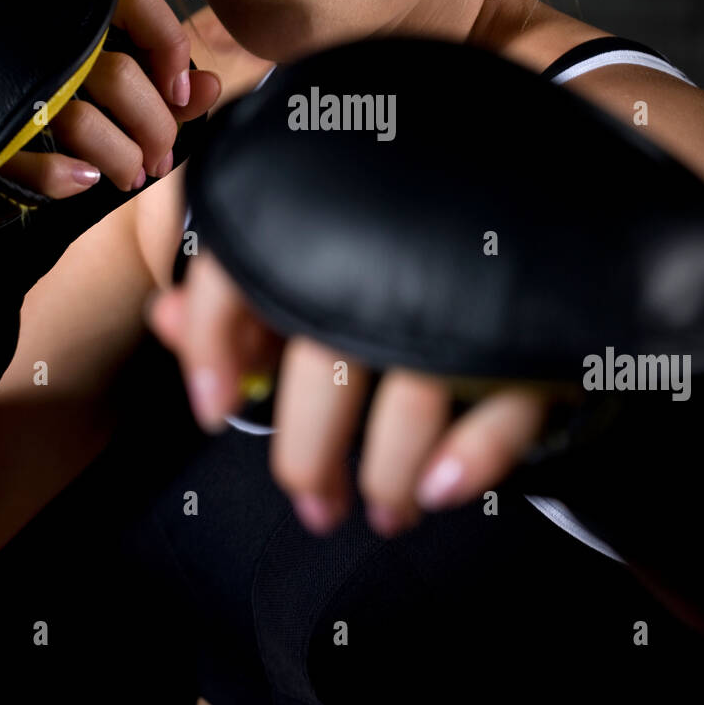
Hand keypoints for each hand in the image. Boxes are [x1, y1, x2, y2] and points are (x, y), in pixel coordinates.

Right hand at [0, 0, 220, 198]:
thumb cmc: (69, 97)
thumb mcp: (124, 88)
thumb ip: (170, 89)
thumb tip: (210, 88)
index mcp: (82, 15)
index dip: (169, 43)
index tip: (179, 93)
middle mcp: (46, 40)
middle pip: (121, 77)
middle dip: (155, 128)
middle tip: (160, 158)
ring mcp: (13, 86)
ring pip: (82, 122)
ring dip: (121, 158)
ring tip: (130, 176)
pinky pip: (31, 164)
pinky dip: (63, 178)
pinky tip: (85, 180)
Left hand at [146, 248, 574, 536]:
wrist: (528, 192)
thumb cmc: (394, 242)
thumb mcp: (310, 254)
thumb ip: (236, 291)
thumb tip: (163, 322)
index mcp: (331, 225)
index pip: (245, 269)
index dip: (212, 337)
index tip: (212, 410)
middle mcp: (394, 252)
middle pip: (330, 353)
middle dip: (308, 451)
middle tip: (313, 503)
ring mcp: (472, 292)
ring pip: (415, 389)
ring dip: (386, 473)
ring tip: (386, 512)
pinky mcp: (540, 332)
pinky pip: (512, 398)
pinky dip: (475, 454)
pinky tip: (440, 492)